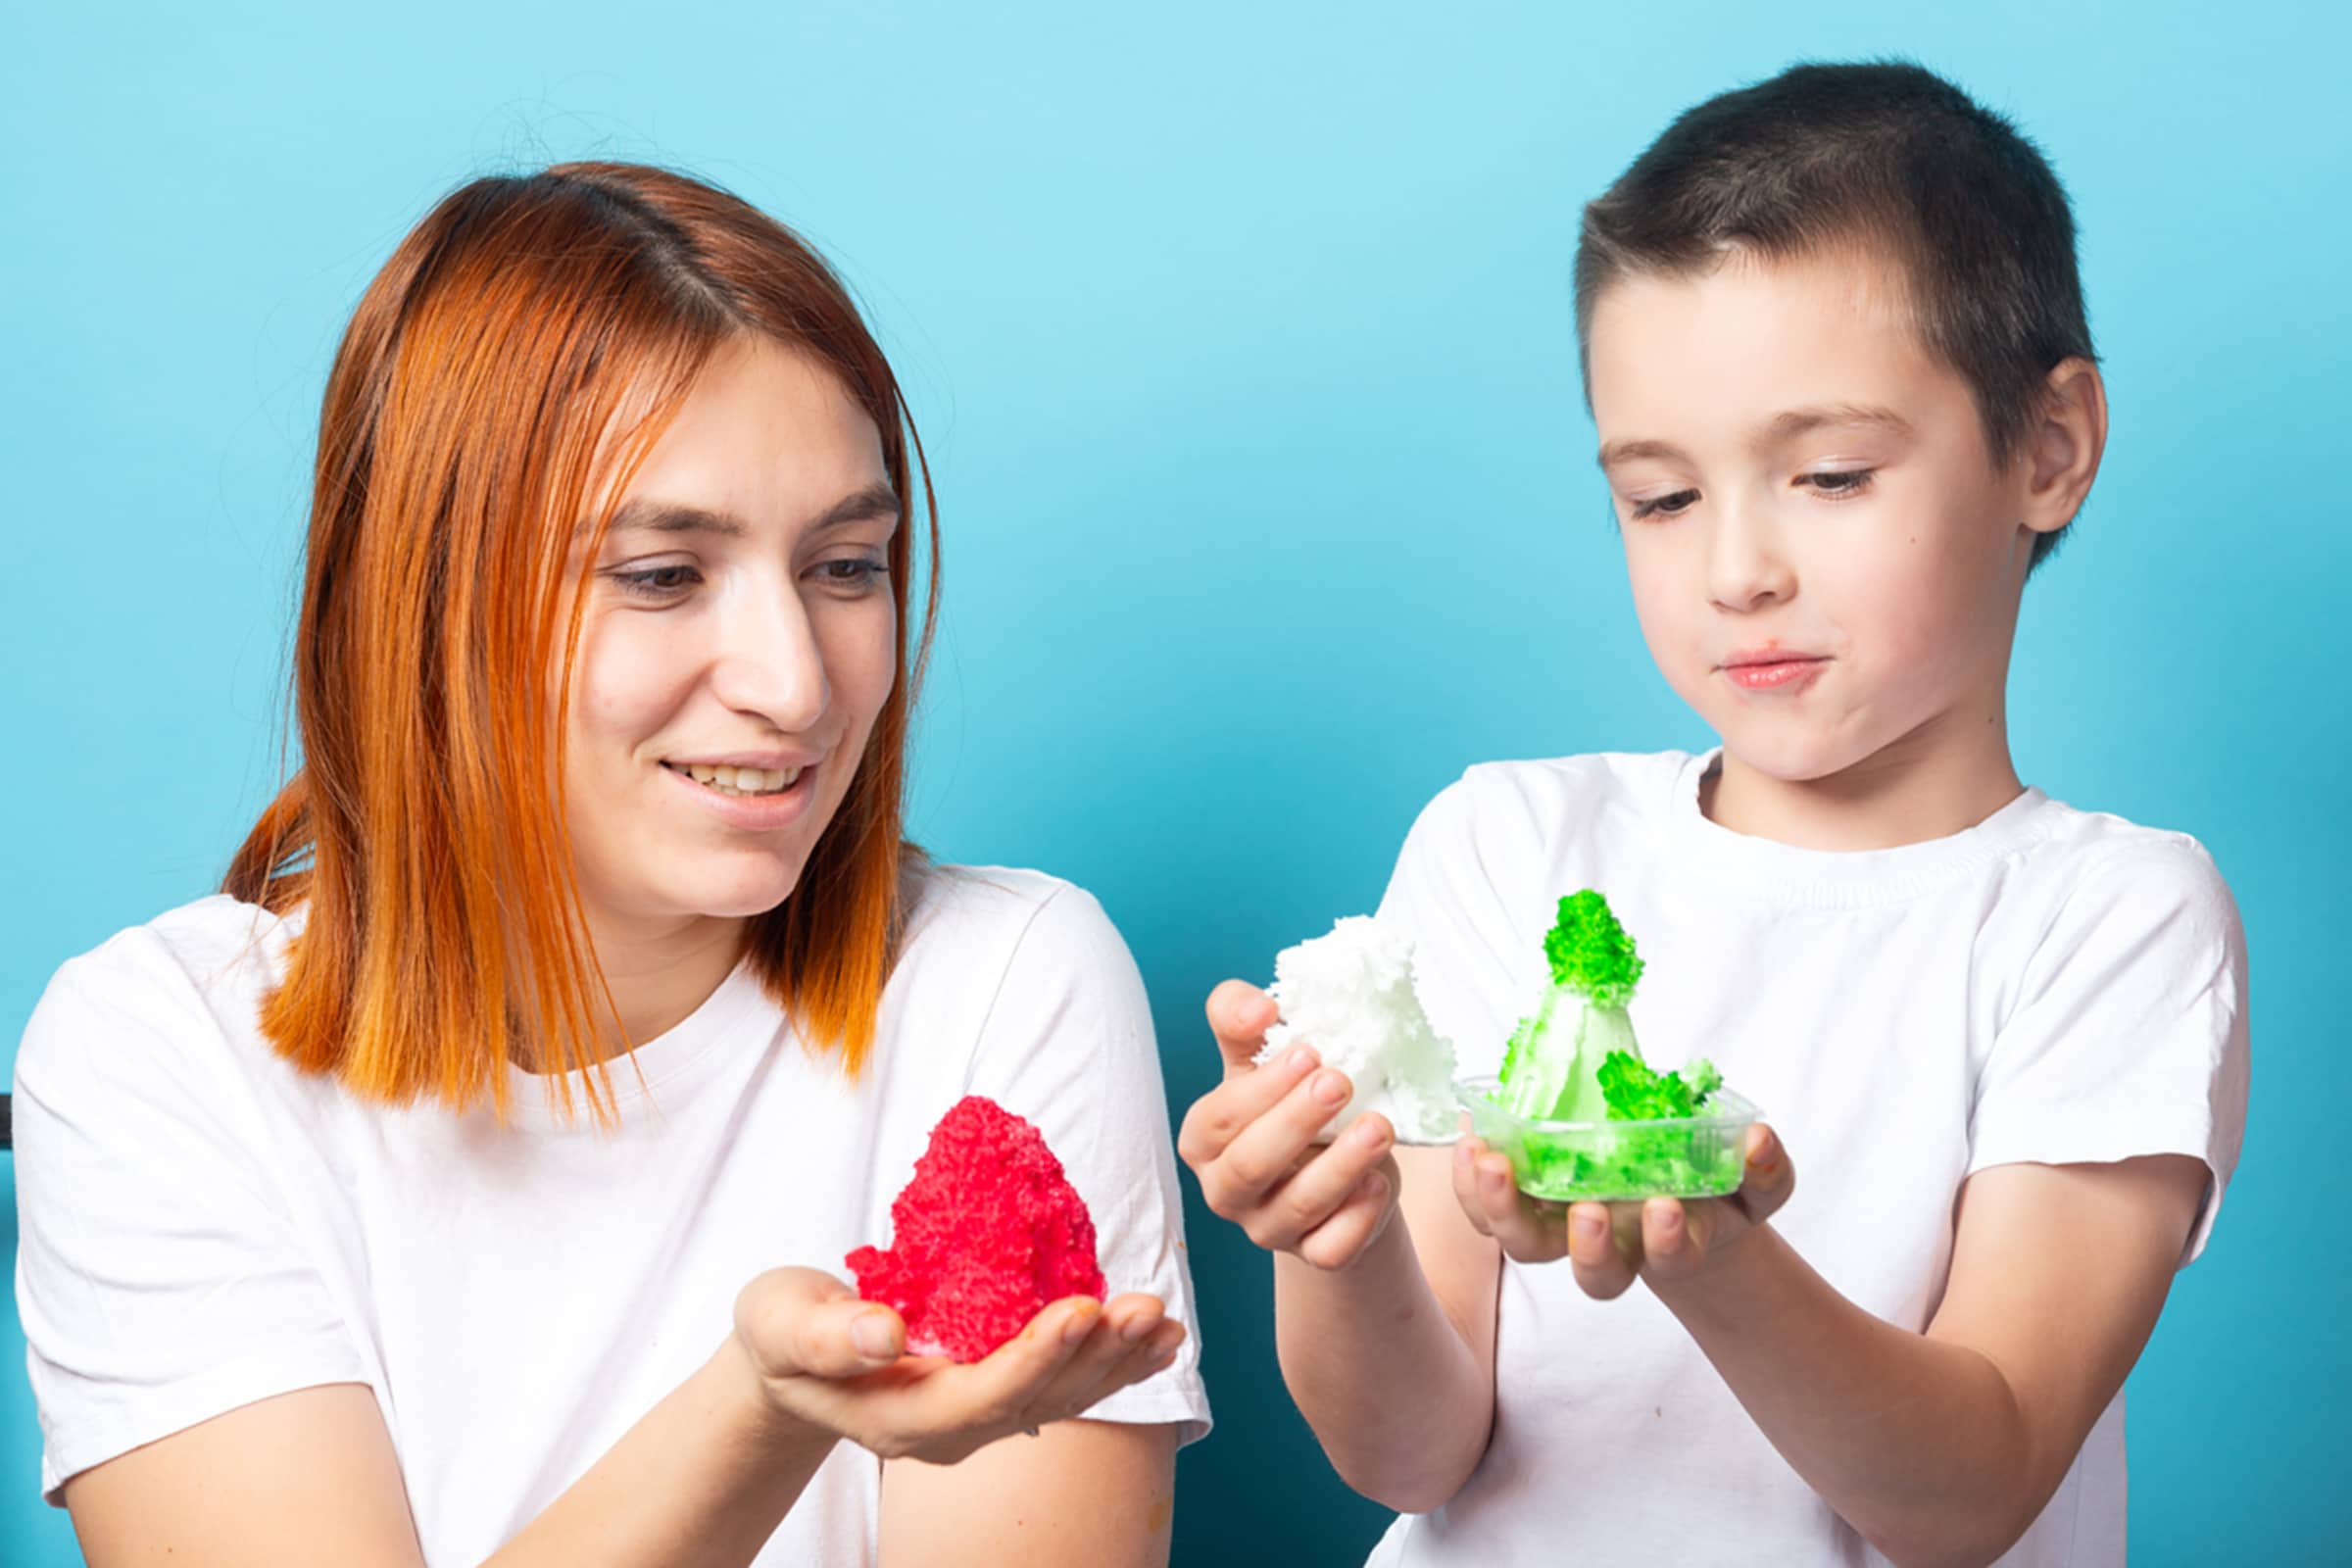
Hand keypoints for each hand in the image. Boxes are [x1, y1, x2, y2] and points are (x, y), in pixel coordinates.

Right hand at [731, 1268, 1184, 1463]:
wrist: (792, 1362)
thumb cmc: (781, 1333)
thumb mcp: (781, 1323)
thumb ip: (827, 1334)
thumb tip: (884, 1332)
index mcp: (901, 1416)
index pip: (982, 1395)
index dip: (1035, 1356)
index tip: (1081, 1309)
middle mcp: (951, 1428)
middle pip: (1037, 1399)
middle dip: (1095, 1355)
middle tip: (1144, 1309)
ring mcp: (978, 1414)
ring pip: (1061, 1395)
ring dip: (1116, 1359)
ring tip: (1165, 1322)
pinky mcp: (996, 1389)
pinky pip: (1063, 1380)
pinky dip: (1110, 1358)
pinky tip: (1156, 1337)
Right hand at [1176, 980, 1400, 1271]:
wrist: (1335, 1156)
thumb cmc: (1289, 1098)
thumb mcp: (1260, 1055)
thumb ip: (1243, 1018)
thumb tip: (1259, 1008)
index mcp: (1205, 1140)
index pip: (1218, 1119)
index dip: (1260, 1089)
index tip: (1308, 1052)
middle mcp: (1226, 1190)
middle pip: (1249, 1166)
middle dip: (1295, 1123)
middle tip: (1340, 1082)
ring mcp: (1268, 1228)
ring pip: (1296, 1208)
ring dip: (1340, 1166)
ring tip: (1378, 1127)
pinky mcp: (1315, 1253)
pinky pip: (1331, 1249)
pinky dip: (1357, 1218)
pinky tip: (1379, 1182)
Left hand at [1452, 1122, 1795, 1296]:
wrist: (1671, 1188)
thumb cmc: (1714, 1187)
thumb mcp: (1751, 1180)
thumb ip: (1764, 1170)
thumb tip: (1760, 1142)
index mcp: (1668, 1243)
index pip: (1667, 1260)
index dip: (1667, 1244)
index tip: (1667, 1208)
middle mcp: (1612, 1248)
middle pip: (1592, 1272)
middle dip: (1588, 1247)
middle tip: (1587, 1209)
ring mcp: (1561, 1231)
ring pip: (1525, 1245)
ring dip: (1503, 1209)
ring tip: (1492, 1162)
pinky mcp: (1523, 1204)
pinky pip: (1485, 1208)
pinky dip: (1470, 1181)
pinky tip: (1469, 1136)